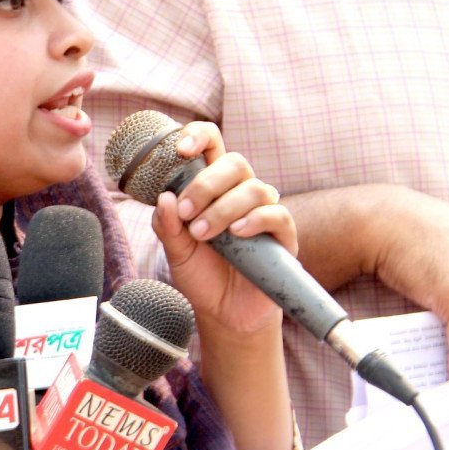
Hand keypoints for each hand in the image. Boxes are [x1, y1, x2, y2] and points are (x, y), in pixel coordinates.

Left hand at [150, 121, 295, 335]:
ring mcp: (264, 213)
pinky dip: (254, 220)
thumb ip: (167, 226)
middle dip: (206, 183)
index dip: (199, 136)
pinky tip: (236, 234)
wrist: (224, 313)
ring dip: (223, 208)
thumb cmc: (201, 275)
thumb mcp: (175, 251)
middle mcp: (240, 193)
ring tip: (203, 234)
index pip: (212, 145)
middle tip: (187, 212)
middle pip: (235, 162)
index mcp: (213, 187)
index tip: (180, 150)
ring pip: (254, 188)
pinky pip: (276, 214)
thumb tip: (165, 198)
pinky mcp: (283, 236)